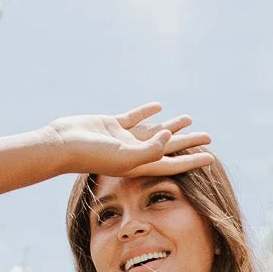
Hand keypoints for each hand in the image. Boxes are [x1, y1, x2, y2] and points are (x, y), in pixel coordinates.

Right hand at [42, 104, 214, 177]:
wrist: (62, 144)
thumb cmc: (91, 154)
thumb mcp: (124, 156)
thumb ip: (149, 150)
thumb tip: (168, 138)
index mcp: (139, 165)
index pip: (172, 163)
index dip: (192, 161)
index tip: (211, 158)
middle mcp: (134, 153)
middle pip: (168, 147)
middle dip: (188, 143)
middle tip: (208, 137)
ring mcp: (123, 138)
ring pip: (154, 131)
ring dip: (171, 126)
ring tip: (189, 119)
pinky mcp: (113, 125)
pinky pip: (136, 118)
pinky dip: (147, 112)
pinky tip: (158, 107)